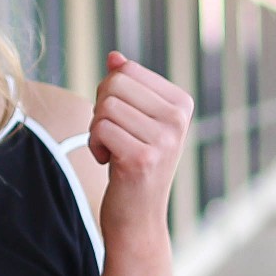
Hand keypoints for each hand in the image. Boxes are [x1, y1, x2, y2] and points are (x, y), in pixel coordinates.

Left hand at [90, 51, 192, 251]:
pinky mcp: (142, 159)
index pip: (127, 71)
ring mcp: (163, 140)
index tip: (124, 122)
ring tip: (113, 151)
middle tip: (114, 137)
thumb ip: (127, 86)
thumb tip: (114, 56)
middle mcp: (178, 119)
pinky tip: (109, 163)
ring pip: (104, 107)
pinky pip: (99, 129)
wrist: (138, 218)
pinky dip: (94, 146)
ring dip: (97, 130)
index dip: (111, 94)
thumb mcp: (135, 120)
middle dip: (101, 110)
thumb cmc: (133, 165)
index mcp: (181, 104)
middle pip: (114, 85)